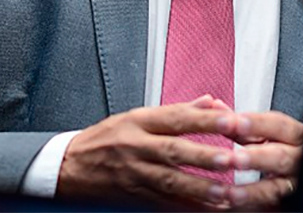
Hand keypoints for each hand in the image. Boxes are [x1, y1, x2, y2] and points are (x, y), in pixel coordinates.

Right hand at [56, 95, 235, 207]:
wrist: (69, 168)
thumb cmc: (105, 139)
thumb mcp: (137, 116)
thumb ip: (177, 110)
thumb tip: (212, 101)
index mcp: (139, 122)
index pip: (177, 118)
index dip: (205, 119)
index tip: (231, 120)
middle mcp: (137, 146)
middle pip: (174, 150)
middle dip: (205, 155)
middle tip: (232, 158)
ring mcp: (135, 174)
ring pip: (170, 180)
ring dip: (200, 187)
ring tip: (226, 191)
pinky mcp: (134, 197)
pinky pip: (163, 203)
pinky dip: (186, 207)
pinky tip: (207, 210)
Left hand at [219, 111, 302, 208]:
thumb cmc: (285, 147)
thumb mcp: (267, 132)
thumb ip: (241, 122)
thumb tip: (215, 108)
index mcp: (294, 134)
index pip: (279, 124)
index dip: (257, 123)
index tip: (235, 122)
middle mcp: (299, 157)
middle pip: (282, 156)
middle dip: (257, 157)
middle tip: (234, 158)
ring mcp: (296, 182)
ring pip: (278, 187)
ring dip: (253, 190)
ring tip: (230, 192)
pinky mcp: (290, 200)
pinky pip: (272, 204)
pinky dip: (253, 204)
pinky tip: (235, 203)